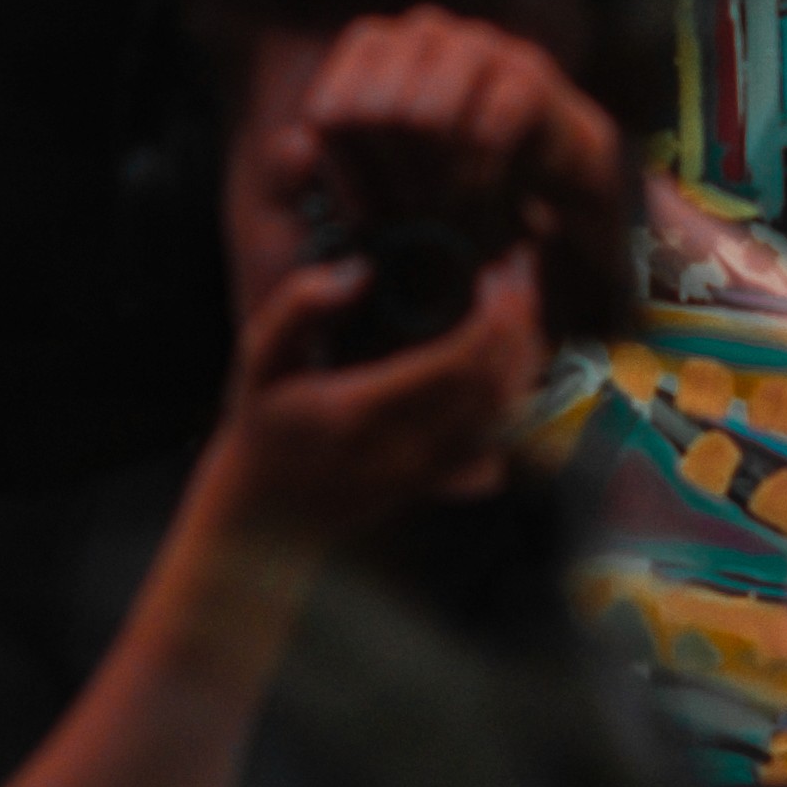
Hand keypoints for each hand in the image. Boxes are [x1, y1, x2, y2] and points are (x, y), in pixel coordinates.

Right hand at [209, 236, 549, 550]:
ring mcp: (431, 470)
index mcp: (362, 411)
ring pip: (509, 410)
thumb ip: (299, 306)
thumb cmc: (264, 427)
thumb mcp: (259, 358)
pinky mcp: (444, 480)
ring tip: (521, 300)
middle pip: (496, 383)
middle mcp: (407, 448)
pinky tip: (514, 352)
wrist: (268, 517)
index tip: (497, 268)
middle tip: (519, 269)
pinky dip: (520, 391)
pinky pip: (503, 434)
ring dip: (527, 352)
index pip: (458, 363)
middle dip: (521, 321)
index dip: (494, 314)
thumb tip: (361, 270)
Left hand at [281, 6, 631, 335]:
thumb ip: (328, 162)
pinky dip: (475, 181)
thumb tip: (296, 144)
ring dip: (432, 182)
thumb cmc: (447, 168)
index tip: (370, 215)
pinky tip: (478, 203)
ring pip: (427, 119)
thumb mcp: (378, 173)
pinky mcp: (526, 71)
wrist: (547, 160)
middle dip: (391, 180)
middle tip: (412, 222)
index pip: (332, 110)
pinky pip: (484, 132)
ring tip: (443, 217)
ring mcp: (477, 41)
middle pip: (377, 115)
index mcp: (374, 42)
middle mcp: (422, 28)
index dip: (346, 173)